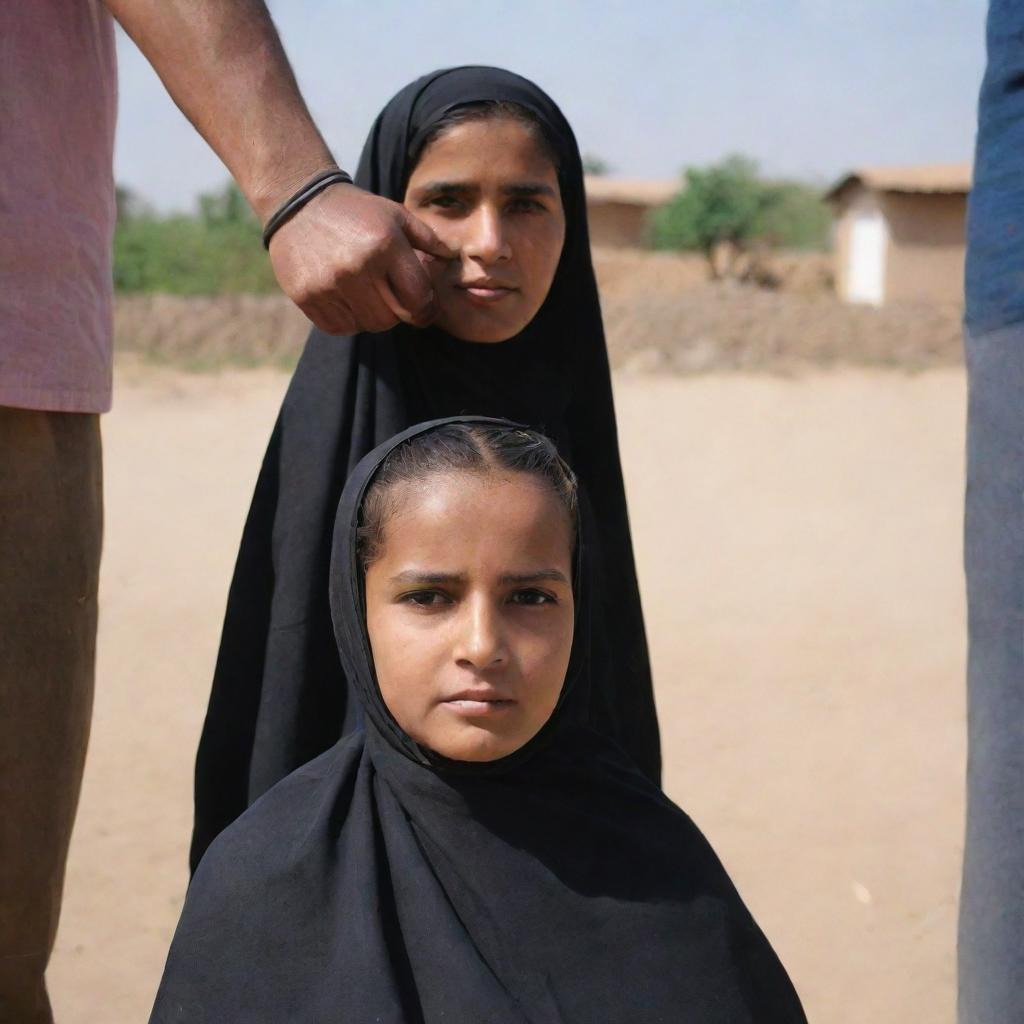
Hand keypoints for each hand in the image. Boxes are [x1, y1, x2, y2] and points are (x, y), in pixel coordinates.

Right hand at [268, 182, 455, 334]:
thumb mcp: (395, 215)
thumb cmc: (356, 211)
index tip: (425, 308)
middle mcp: (356, 267)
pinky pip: (339, 327)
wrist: (298, 202)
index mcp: (385, 245)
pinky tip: (344, 296)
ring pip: (366, 326)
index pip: (418, 299)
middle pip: (391, 319)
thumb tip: (452, 261)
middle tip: (392, 297)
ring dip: (372, 316)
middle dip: (397, 312)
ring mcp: (328, 284)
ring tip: (366, 293)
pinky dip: (348, 319)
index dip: (427, 310)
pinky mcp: (307, 296)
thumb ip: (428, 240)